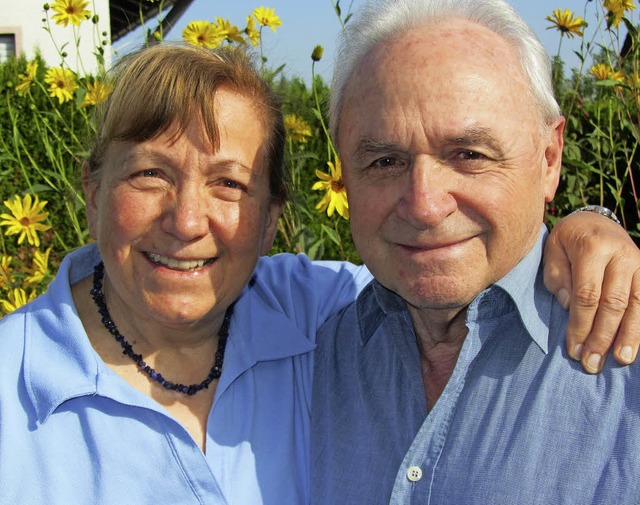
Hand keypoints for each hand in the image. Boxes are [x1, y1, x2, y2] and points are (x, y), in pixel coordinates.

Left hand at [543, 211, 639, 372]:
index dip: (581, 325)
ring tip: (620, 360)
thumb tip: (570, 308)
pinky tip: (635, 345)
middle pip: (613, 303)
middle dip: (602, 336)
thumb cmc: (568, 241)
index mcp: (593, 248)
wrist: (594, 221)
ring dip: (628, 336)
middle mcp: (621, 255)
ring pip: (637, 305)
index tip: (573, 349)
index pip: (588, 295)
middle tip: (592, 363)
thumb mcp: (552, 252)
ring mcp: (639, 262)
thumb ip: (558, 279)